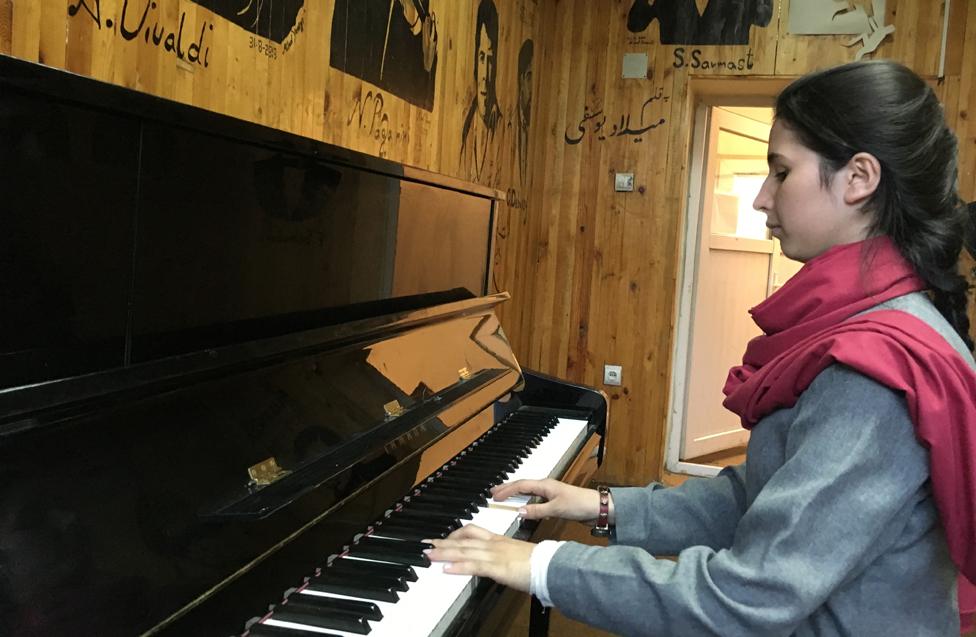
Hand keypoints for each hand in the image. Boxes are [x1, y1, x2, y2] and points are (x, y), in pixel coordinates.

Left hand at [424, 524, 532, 591]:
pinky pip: (475, 566)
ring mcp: (495, 555)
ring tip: (429, 554)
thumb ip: (503, 557)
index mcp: (498, 540)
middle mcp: (494, 545)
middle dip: (444, 542)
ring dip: (445, 552)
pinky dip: (459, 567)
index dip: (455, 534)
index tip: (443, 537)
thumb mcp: (516, 556)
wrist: (551, 565)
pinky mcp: (498, 568)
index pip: (472, 531)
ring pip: (465, 551)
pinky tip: (446, 569)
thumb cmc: (538, 562)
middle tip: (427, 544)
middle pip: (464, 540)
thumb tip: (494, 563)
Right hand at [491, 479, 613, 523]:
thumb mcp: (556, 508)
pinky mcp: (554, 501)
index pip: (521, 485)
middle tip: (493, 492)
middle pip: (522, 486)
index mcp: (545, 485)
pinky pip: (535, 499)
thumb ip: (537, 510)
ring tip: (504, 497)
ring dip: (515, 494)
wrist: (597, 508)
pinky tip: (522, 506)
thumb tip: (519, 511)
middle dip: (507, 488)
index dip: (507, 490)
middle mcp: (546, 487)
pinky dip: (525, 501)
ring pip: (528, 492)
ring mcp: (550, 494)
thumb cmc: (579, 504)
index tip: (494, 496)